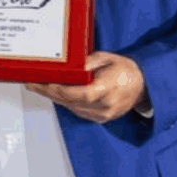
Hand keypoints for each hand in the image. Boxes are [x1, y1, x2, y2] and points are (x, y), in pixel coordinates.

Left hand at [25, 51, 147, 123]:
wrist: (144, 85)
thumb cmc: (126, 70)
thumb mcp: (106, 58)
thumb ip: (86, 63)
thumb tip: (68, 66)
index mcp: (108, 89)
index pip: (79, 94)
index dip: (59, 89)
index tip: (44, 82)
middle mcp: (105, 105)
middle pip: (70, 101)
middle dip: (48, 92)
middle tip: (32, 84)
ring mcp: (103, 114)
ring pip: (71, 107)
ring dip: (54, 98)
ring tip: (38, 87)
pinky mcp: (100, 118)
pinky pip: (77, 110)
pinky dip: (65, 102)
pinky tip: (54, 94)